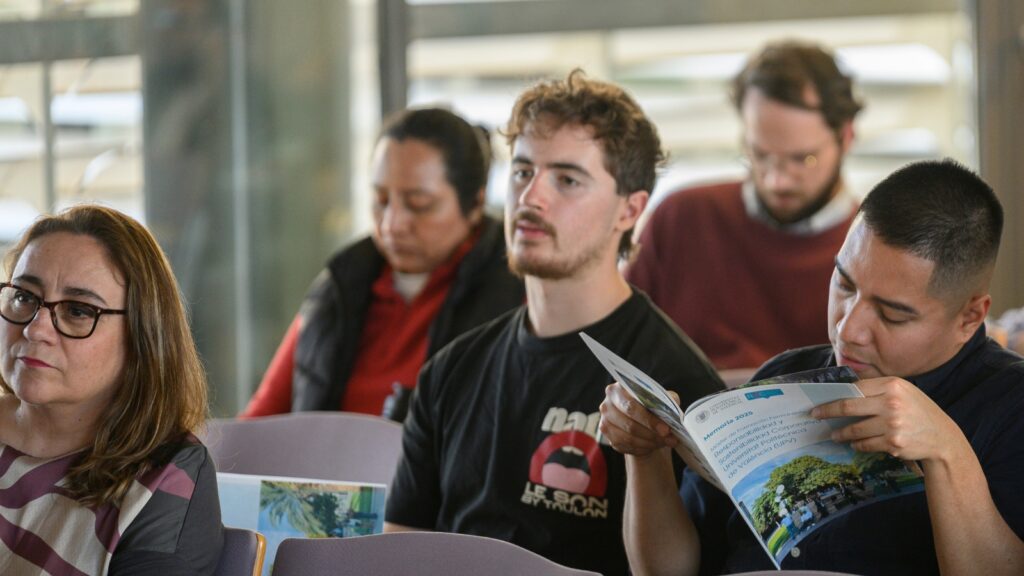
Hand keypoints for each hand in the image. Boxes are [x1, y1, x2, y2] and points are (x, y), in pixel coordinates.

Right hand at [599, 382, 677, 457]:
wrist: (639, 418)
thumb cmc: (649, 405)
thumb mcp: (660, 397)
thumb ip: (667, 398)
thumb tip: (672, 403)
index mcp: (618, 389)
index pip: (632, 407)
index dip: (650, 420)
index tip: (666, 430)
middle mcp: (607, 405)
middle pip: (629, 424)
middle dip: (652, 434)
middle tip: (669, 438)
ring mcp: (605, 422)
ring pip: (629, 438)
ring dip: (650, 442)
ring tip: (665, 442)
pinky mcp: (608, 436)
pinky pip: (626, 446)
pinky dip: (643, 448)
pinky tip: (654, 445)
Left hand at [811, 376, 962, 463]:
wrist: (943, 437)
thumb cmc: (918, 411)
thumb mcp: (903, 392)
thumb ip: (878, 389)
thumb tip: (844, 391)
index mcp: (893, 385)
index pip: (855, 389)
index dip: (834, 396)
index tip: (820, 401)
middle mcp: (892, 403)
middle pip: (848, 407)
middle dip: (827, 412)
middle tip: (815, 415)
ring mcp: (892, 424)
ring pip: (855, 429)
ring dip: (841, 433)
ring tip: (834, 434)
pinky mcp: (893, 444)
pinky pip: (866, 444)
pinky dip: (857, 444)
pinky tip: (854, 443)